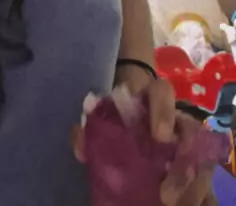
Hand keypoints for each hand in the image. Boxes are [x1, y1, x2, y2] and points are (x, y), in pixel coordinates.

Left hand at [72, 79, 216, 205]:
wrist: (132, 118)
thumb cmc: (119, 115)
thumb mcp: (103, 117)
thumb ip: (91, 128)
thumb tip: (81, 143)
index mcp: (154, 97)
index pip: (163, 93)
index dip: (164, 112)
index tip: (160, 137)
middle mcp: (178, 117)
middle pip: (191, 134)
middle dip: (182, 168)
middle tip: (165, 195)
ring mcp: (191, 141)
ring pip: (202, 161)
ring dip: (192, 188)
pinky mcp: (196, 164)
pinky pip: (205, 180)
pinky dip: (199, 195)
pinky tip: (188, 205)